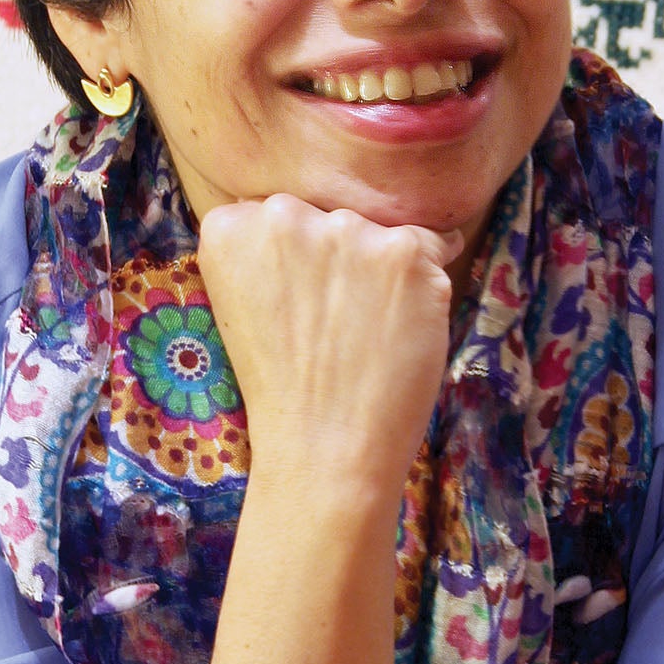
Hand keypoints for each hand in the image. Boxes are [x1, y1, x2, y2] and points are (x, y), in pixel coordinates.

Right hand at [197, 195, 460, 507]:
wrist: (323, 449)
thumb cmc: (281, 388)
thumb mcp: (238, 305)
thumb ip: (264, 251)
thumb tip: (316, 219)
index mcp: (229, 227)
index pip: (274, 215)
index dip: (294, 262)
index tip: (296, 302)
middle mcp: (283, 215)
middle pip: (328, 217)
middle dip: (338, 259)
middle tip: (335, 322)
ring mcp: (348, 230)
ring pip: (378, 234)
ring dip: (382, 270)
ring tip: (369, 331)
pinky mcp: (405, 253)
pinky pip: (434, 244)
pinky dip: (429, 278)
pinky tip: (410, 317)